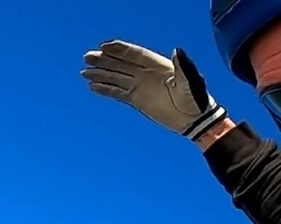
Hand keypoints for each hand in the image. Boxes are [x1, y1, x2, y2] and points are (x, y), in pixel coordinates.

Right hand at [83, 42, 227, 142]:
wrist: (195, 120)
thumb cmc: (196, 99)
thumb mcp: (191, 82)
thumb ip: (183, 67)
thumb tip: (178, 50)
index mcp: (157, 65)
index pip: (134, 54)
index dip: (119, 50)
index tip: (103, 46)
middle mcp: (146, 74)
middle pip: (121, 64)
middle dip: (104, 60)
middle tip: (87, 57)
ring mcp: (140, 86)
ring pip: (116, 77)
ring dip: (101, 74)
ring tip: (84, 72)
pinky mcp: (137, 100)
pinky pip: (118, 93)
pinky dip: (106, 90)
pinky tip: (93, 86)